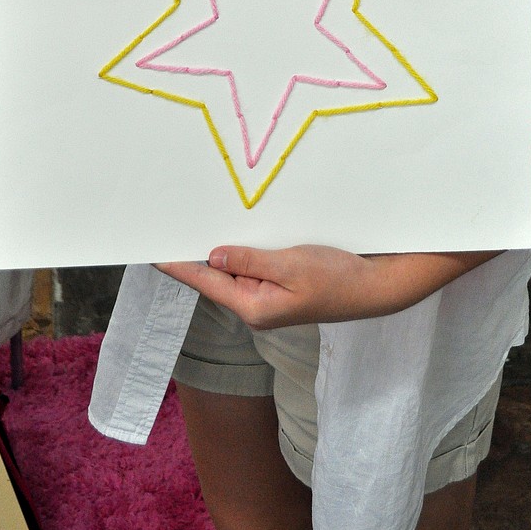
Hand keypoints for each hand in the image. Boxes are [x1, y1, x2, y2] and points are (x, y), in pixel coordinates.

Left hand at [155, 244, 494, 328]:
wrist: (377, 287)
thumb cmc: (338, 278)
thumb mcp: (293, 265)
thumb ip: (251, 260)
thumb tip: (213, 254)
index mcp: (254, 306)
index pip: (206, 280)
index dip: (179, 264)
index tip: (154, 250)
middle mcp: (256, 304)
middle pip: (215, 275)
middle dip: (195, 252)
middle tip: (171, 224)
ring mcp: (269, 296)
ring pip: (233, 269)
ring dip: (218, 248)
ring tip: (194, 223)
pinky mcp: (282, 285)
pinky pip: (252, 266)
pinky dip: (240, 249)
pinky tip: (233, 232)